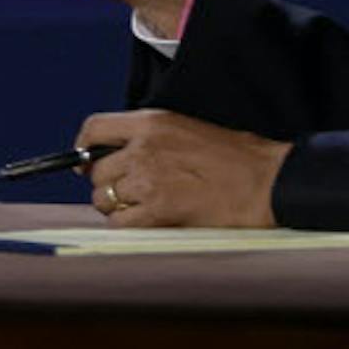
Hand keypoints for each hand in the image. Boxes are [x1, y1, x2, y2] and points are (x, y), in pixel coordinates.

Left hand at [79, 109, 289, 227]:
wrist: (265, 182)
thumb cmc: (235, 158)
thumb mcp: (185, 129)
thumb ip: (149, 138)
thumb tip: (117, 155)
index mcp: (151, 123)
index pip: (95, 127)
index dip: (83, 146)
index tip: (83, 160)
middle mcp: (143, 148)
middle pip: (96, 170)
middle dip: (107, 184)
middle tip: (128, 192)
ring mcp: (148, 180)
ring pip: (104, 199)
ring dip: (117, 207)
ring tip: (144, 207)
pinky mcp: (157, 210)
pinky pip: (120, 222)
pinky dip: (128, 225)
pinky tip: (149, 220)